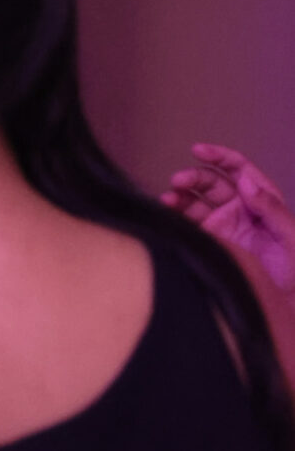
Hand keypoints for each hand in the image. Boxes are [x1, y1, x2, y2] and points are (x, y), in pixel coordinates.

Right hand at [162, 143, 294, 290]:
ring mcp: (221, 224)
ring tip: (168, 199)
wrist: (282, 300)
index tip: (198, 150)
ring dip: (179, 195)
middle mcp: (238, 208)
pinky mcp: (208, 240)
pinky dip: (175, 214)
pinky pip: (187, 222)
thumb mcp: (292, 236)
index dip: (219, 156)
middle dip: (193, 177)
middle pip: (210, 181)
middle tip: (177, 181)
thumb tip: (246, 183)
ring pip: (194, 199)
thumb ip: (271, 208)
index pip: (238, 169)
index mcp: (261, 200)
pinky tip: (168, 213)